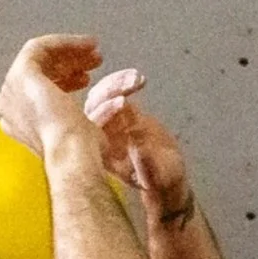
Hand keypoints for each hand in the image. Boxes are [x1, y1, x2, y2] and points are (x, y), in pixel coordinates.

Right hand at [0, 35, 104, 160]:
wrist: (70, 150)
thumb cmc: (77, 150)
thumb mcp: (71, 134)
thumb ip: (67, 120)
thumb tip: (78, 115)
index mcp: (15, 123)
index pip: (36, 92)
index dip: (62, 82)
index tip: (87, 78)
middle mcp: (7, 105)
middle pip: (38, 74)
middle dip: (68, 65)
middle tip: (94, 62)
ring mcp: (11, 88)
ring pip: (40, 59)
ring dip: (69, 53)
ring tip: (96, 56)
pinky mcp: (21, 72)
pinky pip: (40, 47)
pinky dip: (65, 42)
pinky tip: (87, 43)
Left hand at [82, 68, 191, 216]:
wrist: (165, 178)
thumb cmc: (161, 181)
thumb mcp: (159, 177)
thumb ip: (150, 166)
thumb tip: (140, 151)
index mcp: (102, 154)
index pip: (93, 128)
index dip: (105, 112)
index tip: (123, 101)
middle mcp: (99, 137)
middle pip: (93, 107)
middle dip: (110, 91)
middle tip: (131, 81)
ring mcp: (107, 125)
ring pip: (101, 97)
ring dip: (116, 83)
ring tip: (137, 77)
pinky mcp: (118, 115)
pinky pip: (113, 94)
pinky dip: (123, 82)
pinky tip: (137, 78)